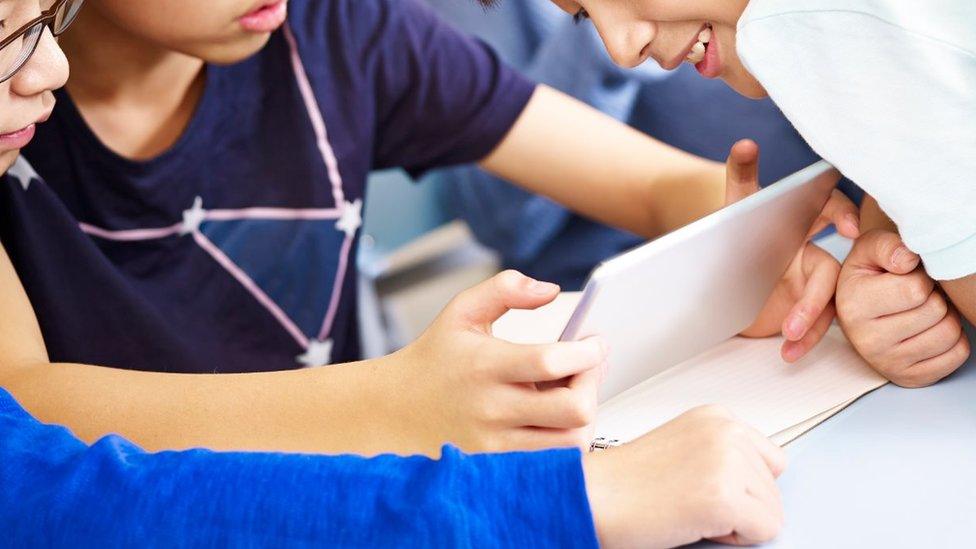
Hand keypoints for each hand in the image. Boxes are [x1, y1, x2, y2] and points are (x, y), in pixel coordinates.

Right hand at [390, 270, 607, 453]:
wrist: (393, 410)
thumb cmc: (435, 359)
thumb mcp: (462, 312)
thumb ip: (505, 290)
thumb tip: (550, 289)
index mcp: (486, 366)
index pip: (552, 361)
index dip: (587, 352)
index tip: (595, 344)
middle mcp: (492, 409)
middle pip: (574, 409)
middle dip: (593, 385)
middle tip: (589, 370)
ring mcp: (496, 444)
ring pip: (570, 443)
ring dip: (583, 418)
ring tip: (571, 395)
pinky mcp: (499, 468)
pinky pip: (551, 464)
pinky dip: (564, 442)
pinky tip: (554, 421)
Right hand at [584, 405, 786, 547]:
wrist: (593, 497)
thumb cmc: (625, 483)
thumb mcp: (683, 448)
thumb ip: (722, 454)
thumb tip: (759, 484)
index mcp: (717, 416)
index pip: (771, 460)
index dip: (743, 485)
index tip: (708, 487)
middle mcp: (726, 431)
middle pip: (774, 488)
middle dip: (740, 504)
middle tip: (689, 500)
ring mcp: (727, 462)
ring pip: (772, 512)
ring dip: (736, 522)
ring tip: (689, 509)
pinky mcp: (724, 497)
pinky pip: (764, 532)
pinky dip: (734, 539)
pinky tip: (695, 521)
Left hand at [724, 140, 860, 361]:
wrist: (712, 281)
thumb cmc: (729, 237)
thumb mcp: (732, 209)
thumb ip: (740, 177)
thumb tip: (744, 143)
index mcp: (798, 222)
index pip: (827, 211)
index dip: (840, 213)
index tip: (843, 225)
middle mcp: (810, 252)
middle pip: (830, 271)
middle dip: (820, 295)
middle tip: (803, 316)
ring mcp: (809, 284)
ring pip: (826, 304)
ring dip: (811, 322)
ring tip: (789, 336)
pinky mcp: (804, 311)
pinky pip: (815, 326)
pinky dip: (804, 340)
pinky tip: (788, 352)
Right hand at [837, 230, 970, 386]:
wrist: (858, 311)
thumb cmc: (869, 277)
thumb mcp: (869, 251)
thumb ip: (887, 246)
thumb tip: (909, 259)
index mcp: (853, 306)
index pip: (915, 289)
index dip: (919, 278)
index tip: (904, 279)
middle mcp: (866, 339)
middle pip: (936, 311)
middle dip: (934, 298)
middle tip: (916, 297)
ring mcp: (888, 363)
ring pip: (949, 333)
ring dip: (945, 317)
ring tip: (923, 312)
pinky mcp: (910, 377)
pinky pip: (956, 355)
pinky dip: (952, 340)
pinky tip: (929, 330)